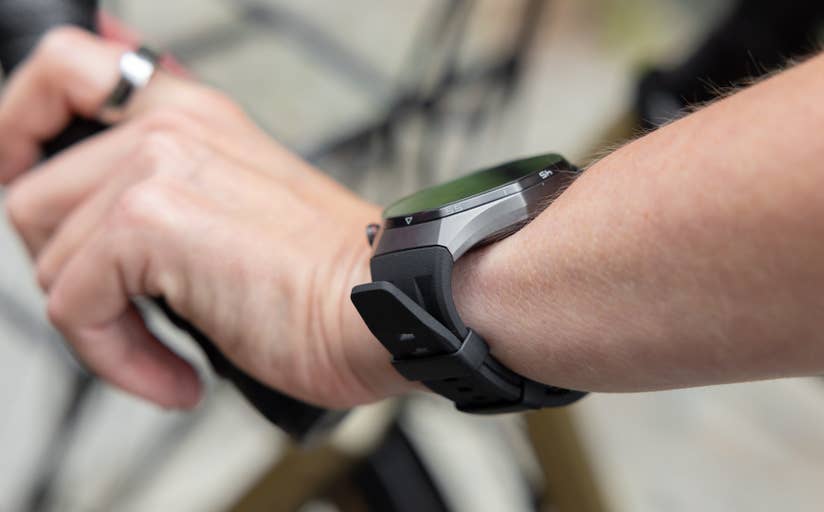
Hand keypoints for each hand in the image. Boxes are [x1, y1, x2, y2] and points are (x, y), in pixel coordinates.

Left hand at [0, 27, 413, 408]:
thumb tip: (114, 214)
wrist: (388, 301)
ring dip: (102, 329)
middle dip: (69, 271)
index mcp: (193, 114)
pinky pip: (72, 308)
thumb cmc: (332, 276)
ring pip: (50, 261)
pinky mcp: (149, 222)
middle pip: (35, 194)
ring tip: (167, 353)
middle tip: (128, 308)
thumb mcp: (247, 206)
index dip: (19, 124)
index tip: (22, 175)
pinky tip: (176, 375)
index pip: (65, 70)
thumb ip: (178, 186)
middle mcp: (170, 127)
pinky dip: (117, 360)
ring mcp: (157, 168)